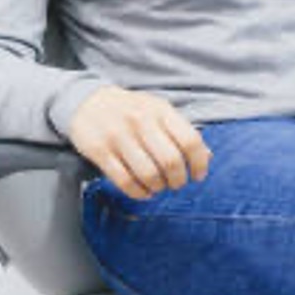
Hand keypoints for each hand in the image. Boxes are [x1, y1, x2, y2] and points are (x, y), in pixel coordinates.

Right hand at [67, 85, 212, 200]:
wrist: (88, 101)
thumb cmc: (132, 110)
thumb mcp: (159, 111)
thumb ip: (182, 132)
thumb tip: (207, 157)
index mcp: (161, 110)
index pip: (190, 140)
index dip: (199, 163)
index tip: (198, 176)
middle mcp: (141, 121)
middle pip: (170, 161)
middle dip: (178, 180)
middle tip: (176, 184)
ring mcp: (119, 136)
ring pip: (148, 174)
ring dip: (158, 187)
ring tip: (159, 187)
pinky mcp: (100, 151)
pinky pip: (124, 181)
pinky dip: (139, 192)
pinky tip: (144, 192)